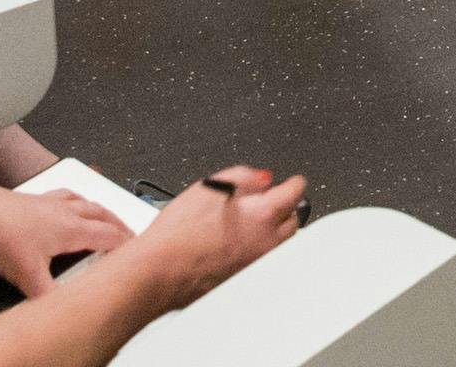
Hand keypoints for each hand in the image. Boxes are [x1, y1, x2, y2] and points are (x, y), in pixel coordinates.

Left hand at [0, 182, 133, 301]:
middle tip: (129, 232)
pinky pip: (62, 195)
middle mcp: (63, 211)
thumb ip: (48, 297)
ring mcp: (47, 202)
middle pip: (102, 214)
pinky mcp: (31, 199)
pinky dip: (73, 198)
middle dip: (119, 224)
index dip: (126, 244)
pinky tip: (66, 202)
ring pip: (84, 201)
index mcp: (70, 228)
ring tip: (105, 214)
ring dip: (100, 209)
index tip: (139, 249)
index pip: (109, 235)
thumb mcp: (28, 276)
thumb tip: (61, 312)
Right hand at [133, 169, 302, 307]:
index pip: (295, 192)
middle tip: (271, 200)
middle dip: (286, 208)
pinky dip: (259, 250)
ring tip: (254, 222)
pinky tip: (238, 244)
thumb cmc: (179, 233)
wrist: (160, 271)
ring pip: (280, 244)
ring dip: (275, 230)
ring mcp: (256, 264)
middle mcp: (266, 243)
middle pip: (292, 221)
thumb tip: (262, 177)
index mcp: (262, 215)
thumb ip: (244, 176)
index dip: (293, 182)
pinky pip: (262, 261)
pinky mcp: (244, 279)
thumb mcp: (210, 186)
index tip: (292, 181)